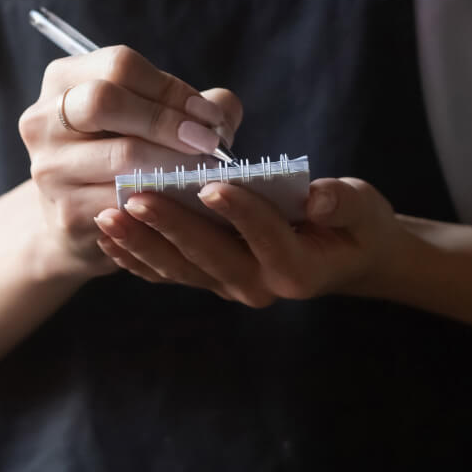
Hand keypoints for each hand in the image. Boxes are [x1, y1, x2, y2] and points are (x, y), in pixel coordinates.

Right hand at [18, 45, 243, 279]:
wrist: (80, 218)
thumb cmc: (125, 152)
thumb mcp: (151, 116)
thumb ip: (194, 104)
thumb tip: (221, 114)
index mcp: (64, 79)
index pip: (120, 66)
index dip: (171, 88)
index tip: (208, 115)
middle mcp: (43, 119)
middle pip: (105, 100)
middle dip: (167, 120)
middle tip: (209, 142)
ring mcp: (49, 167)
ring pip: (121, 155)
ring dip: (175, 162)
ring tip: (206, 170)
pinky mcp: (65, 211)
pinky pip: (125, 200)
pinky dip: (164, 198)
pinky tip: (185, 199)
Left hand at [92, 177, 412, 306]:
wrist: (344, 257)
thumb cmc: (355, 225)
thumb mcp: (364, 210)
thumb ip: (343, 203)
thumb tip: (318, 195)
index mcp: (299, 268)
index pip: (266, 237)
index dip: (241, 213)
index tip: (211, 185)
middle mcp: (261, 285)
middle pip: (210, 256)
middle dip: (171, 226)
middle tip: (136, 197)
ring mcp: (231, 286)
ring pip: (180, 268)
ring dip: (142, 243)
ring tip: (109, 214)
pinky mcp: (211, 281)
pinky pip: (167, 273)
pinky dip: (136, 257)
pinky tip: (107, 234)